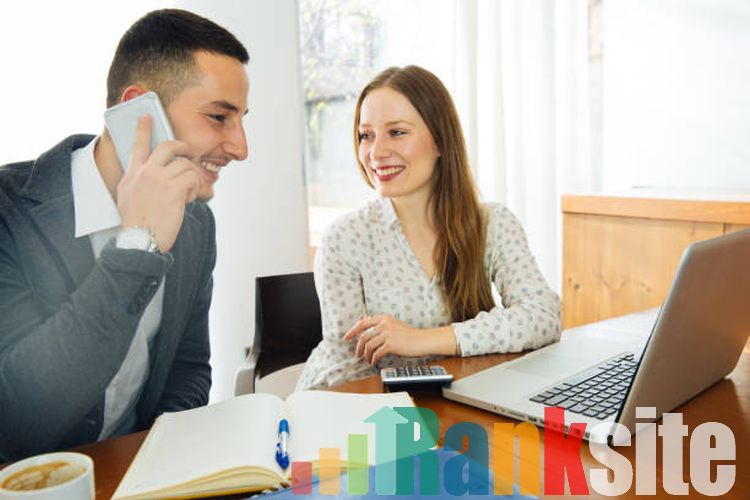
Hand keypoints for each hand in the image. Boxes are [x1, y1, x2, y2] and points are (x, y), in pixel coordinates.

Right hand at [116, 115, 202, 252]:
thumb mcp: (127, 197)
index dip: (143, 129)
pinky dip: (195, 188)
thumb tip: (149, 172)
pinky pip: (192, 177)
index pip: (138, 145)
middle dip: (184, 147)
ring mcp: (159, 179)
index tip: (147, 117)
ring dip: (192, 177)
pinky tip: (189, 199)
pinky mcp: (174, 188)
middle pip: (169, 146)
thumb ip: (137, 181)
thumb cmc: (137, 223)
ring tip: (188, 192)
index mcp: (132, 174)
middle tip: (190, 154)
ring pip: (186, 164)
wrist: (140, 240)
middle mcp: (144, 172)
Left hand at [343, 315, 456, 365]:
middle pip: (364, 335)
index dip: (353, 330)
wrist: (423, 340)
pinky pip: (377, 353)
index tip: (347, 337)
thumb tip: (366, 322)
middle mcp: (385, 324)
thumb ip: (381, 324)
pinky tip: (374, 362)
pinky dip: (373, 359)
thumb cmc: (409, 335)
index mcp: (384, 318)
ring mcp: (388, 334)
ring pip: (369, 345)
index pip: (363, 323)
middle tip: (357, 354)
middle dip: (358, 347)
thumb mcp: (394, 325)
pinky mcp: (391, 344)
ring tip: (368, 360)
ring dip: (366, 355)